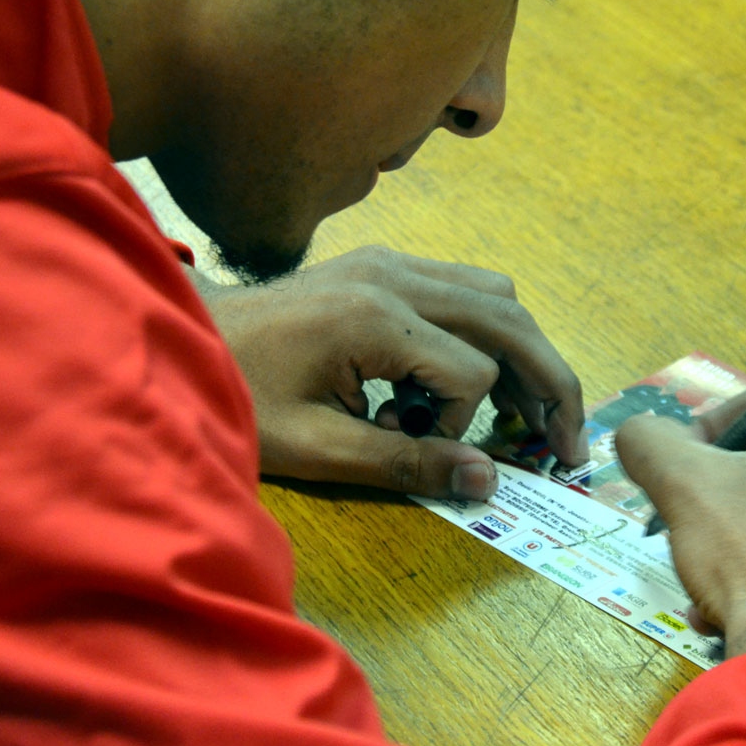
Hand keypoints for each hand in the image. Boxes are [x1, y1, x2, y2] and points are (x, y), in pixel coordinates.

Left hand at [194, 246, 584, 499]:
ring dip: (521, 352)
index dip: (462, 423)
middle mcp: (392, 276)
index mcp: (373, 319)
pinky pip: (461, 287)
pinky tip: (465, 376)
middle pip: (508, 319)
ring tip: (519, 412)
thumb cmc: (237, 398)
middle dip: (547, 382)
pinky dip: (484, 332)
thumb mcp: (316, 448)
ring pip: (495, 295)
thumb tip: (487, 483)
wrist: (180, 343)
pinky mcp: (379, 264)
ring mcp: (387, 262)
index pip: (472, 369)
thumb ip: (406, 464)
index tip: (416, 446)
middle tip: (565, 443)